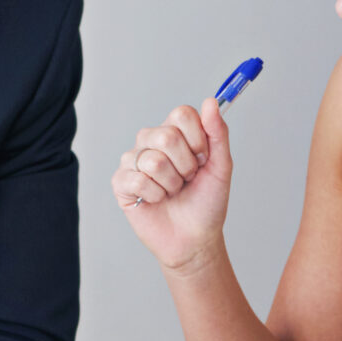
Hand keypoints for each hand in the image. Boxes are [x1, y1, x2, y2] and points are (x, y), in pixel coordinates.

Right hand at [113, 98, 233, 272]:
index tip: (203, 159)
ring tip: (172, 192)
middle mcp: (151, 141)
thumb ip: (217, 132)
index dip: (198, 139)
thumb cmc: (207, 203)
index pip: (182, 114)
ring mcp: (133, 161)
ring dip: (171, 184)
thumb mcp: (221, 166)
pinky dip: (155, 195)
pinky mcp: (121, 182)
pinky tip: (157, 200)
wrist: (195, 238)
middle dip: (185, 165)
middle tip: (187, 179)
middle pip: (166, 136)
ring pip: (153, 161)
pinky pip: (137, 179)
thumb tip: (211, 102)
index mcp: (175, 132)